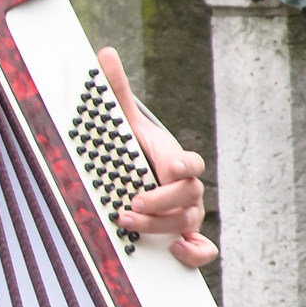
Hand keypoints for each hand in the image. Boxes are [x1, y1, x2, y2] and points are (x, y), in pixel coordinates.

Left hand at [98, 47, 216, 268]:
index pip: (191, 164)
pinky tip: (176, 253)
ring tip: (126, 222)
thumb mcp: (119, 123)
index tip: (171, 166)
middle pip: (189, 197)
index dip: (184, 166)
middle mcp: (184, 189)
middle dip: (162, 201)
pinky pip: (202, 249)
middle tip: (132, 202)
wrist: (129, 177)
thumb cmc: (129, 150)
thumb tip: (103, 53)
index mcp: (173, 162)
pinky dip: (196, 253)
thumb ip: (114, 90)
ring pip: (188, 223)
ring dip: (161, 226)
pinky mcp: (181, 236)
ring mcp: (184, 213)